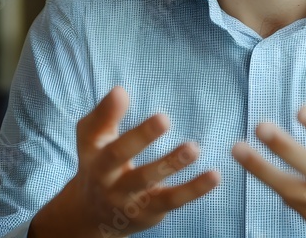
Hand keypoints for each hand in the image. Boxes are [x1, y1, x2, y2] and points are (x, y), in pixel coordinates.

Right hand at [31, 86, 219, 237]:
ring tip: (194, 148)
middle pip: (120, 158)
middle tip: (163, 118)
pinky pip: (173, 200)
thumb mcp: (91, 140)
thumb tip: (120, 91)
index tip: (123, 92)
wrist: (95, 215)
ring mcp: (129, 200)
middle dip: (141, 138)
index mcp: (95, 158)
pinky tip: (213, 176)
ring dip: (172, 164)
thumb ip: (104, 115)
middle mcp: (108, 181)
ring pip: (149, 182)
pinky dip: (194, 189)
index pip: (98, 134)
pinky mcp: (151, 212)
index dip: (108, 115)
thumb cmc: (98, 164)